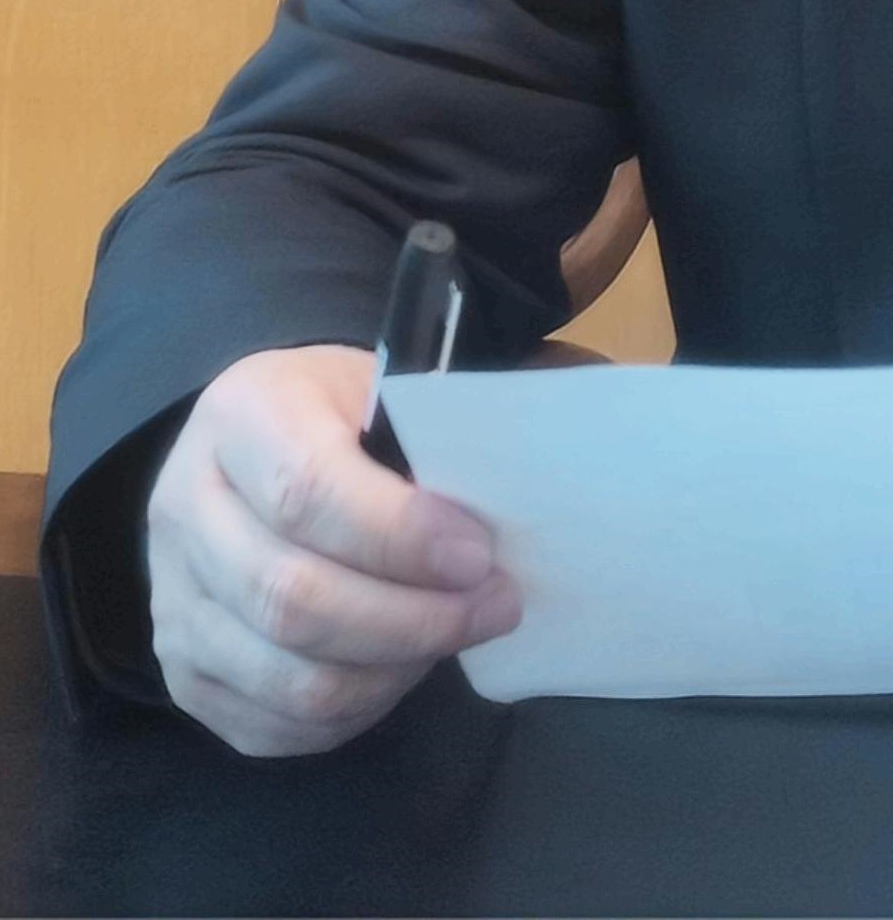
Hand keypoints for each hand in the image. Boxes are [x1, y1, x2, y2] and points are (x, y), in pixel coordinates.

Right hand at [146, 344, 523, 756]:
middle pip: (292, 599)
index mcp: (240, 415)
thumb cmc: (345, 414)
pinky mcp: (183, 674)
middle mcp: (184, 509)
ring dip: (393, 670)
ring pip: (286, 677)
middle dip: (413, 617)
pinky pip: (273, 725)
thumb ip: (431, 439)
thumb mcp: (386, 389)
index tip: (480, 555)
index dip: (400, 536)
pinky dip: (354, 712)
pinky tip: (403, 667)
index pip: (305, 491)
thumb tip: (500, 517)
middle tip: (496, 605)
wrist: (259, 450)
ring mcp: (172, 602)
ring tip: (457, 634)